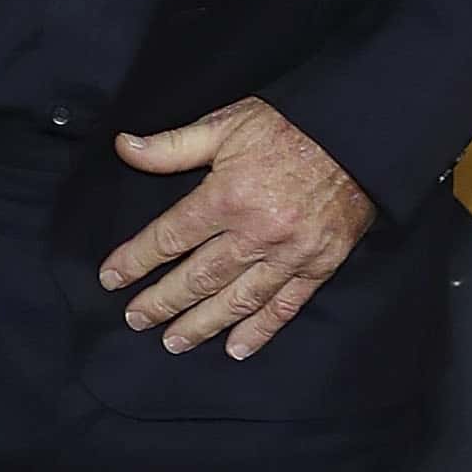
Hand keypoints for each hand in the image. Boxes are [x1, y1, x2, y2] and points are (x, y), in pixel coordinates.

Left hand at [100, 99, 374, 359]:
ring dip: (201, 324)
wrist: (360, 134)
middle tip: (135, 319)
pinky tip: (236, 348)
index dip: (136, 260)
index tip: (111, 278)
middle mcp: (255, 232)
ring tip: (173, 341)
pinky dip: (260, 330)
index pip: (169, 237)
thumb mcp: (226, 123)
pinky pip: (284, 306)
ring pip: (236, 299)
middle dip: (161, 301)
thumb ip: (174, 145)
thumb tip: (124, 147)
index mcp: (226, 196)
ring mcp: (289, 254)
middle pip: (197, 277)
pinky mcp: (319, 264)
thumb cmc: (290, 125)